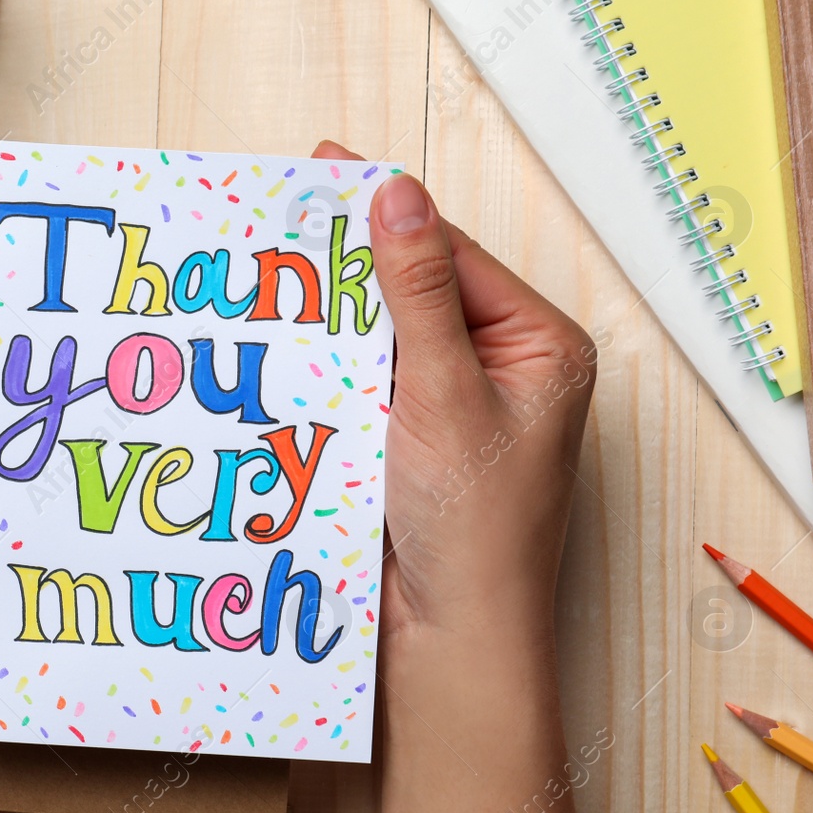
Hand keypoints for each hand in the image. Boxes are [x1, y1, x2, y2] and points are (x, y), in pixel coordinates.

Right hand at [313, 143, 593, 812]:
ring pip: (385, 336)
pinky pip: (366, 381)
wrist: (448, 642)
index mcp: (541, 347)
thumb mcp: (444, 393)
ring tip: (271, 273)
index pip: (455, 256)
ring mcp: (455, 408)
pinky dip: (328, 363)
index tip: (324, 170)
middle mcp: (505, 370)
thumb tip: (398, 196)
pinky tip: (284, 343)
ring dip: (333, 314)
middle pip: (419, 290)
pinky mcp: (412, 443)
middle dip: (353, 262)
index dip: (388, 215)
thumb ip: (418, 292)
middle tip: (283, 216)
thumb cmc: (475, 530)